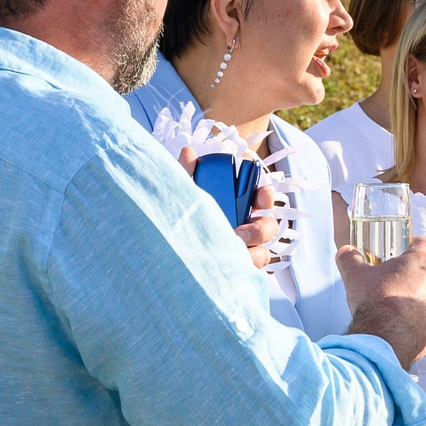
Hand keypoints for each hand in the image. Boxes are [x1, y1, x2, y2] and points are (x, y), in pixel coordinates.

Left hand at [180, 145, 279, 266]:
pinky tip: (229, 271)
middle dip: (261, 228)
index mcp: (234, 208)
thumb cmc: (173, 222)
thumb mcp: (179, 197)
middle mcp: (243, 230)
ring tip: (232, 256)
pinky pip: (252, 274)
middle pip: (268, 226)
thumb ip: (184, 174)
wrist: (157, 259)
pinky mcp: (237, 272)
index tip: (260, 198)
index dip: (266, 196)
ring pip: (264, 253)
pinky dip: (245, 272)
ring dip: (255, 254)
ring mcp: (242, 253)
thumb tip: (188, 151)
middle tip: (240, 232)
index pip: (262, 199)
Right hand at [338, 239, 425, 367]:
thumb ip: (350, 260)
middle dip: (415, 277)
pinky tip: (410, 326)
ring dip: (422, 299)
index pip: (425, 244)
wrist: (384, 339)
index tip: (405, 251)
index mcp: (421, 262)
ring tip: (401, 308)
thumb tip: (345, 251)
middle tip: (396, 284)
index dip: (414, 246)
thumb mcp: (355, 277)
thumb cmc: (374, 303)